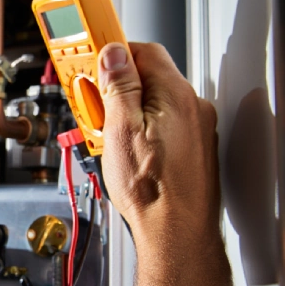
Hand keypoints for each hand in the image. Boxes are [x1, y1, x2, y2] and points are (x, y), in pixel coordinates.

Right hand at [98, 42, 220, 252]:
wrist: (176, 234)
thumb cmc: (153, 192)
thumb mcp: (120, 131)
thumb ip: (118, 87)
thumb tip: (113, 55)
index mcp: (175, 96)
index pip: (143, 51)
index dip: (113, 52)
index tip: (90, 56)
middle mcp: (191, 108)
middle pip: (147, 78)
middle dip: (114, 88)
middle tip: (90, 105)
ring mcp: (194, 130)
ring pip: (152, 104)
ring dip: (123, 112)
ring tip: (103, 136)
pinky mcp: (191, 150)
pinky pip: (161, 126)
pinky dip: (138, 131)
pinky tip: (122, 151)